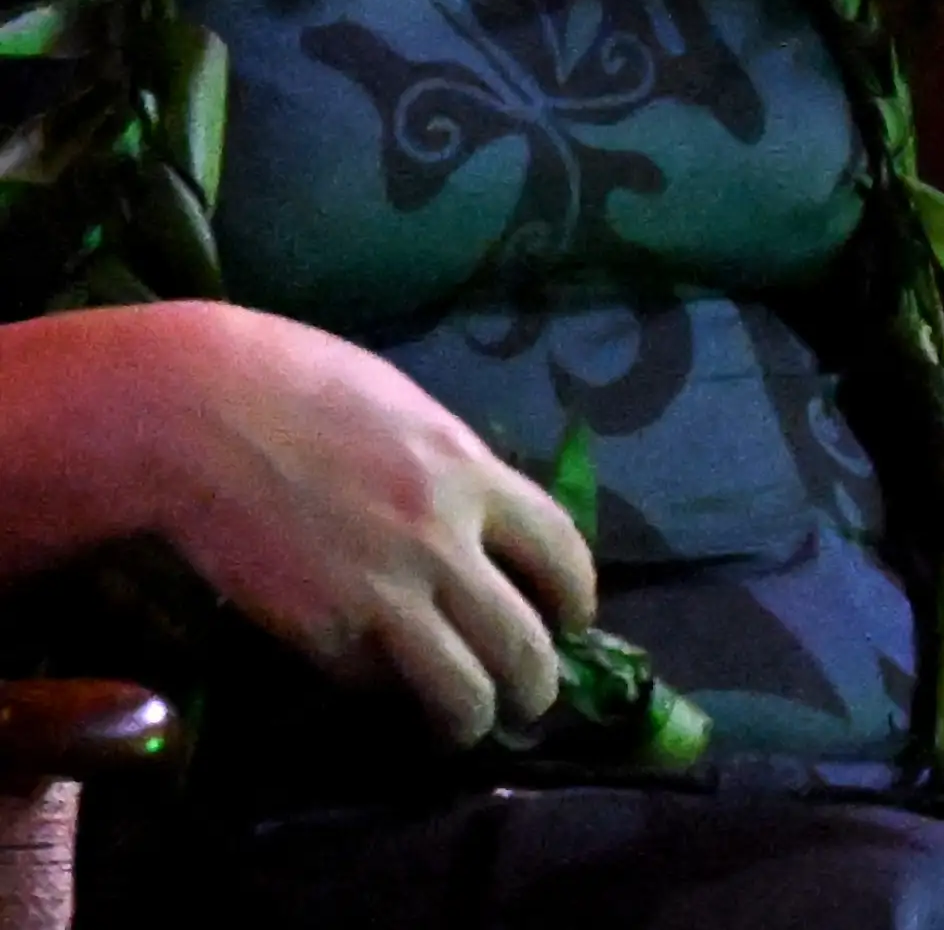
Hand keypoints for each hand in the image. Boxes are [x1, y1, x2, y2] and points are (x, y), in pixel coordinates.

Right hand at [69, 302, 595, 746]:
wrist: (200, 415)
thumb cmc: (296, 384)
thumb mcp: (406, 412)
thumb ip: (448, 468)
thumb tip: (473, 510)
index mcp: (473, 475)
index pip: (561, 550)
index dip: (577, 595)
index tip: (574, 620)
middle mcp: (444, 544)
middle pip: (523, 641)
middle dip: (537, 684)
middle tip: (531, 700)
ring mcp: (382, 595)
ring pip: (460, 689)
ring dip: (473, 717)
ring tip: (468, 726)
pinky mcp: (318, 634)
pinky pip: (368, 680)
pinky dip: (377, 688)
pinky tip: (376, 684)